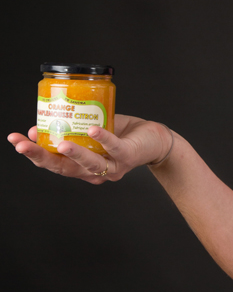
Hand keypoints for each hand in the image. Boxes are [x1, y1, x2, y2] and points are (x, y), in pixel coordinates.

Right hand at [7, 116, 171, 183]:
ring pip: (89, 163)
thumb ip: (75, 128)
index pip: (54, 164)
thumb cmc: (123, 134)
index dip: (36, 154)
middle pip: (64, 168)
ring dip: (73, 154)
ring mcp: (112, 167)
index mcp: (83, 168)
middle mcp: (95, 173)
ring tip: (59, 143)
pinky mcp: (128, 156)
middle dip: (40, 156)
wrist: (156, 139)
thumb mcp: (93, 130)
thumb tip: (47, 118)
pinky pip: (114, 147)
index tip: (18, 140)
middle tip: (21, 145)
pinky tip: (92, 130)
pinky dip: (102, 138)